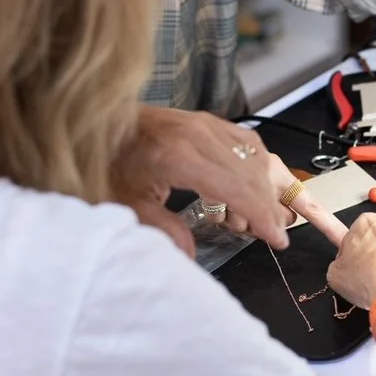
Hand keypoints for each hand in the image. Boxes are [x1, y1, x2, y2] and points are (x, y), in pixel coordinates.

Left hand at [112, 107, 346, 252]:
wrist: (98, 119)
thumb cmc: (109, 162)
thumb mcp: (127, 204)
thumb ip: (162, 229)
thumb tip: (190, 256)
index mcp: (177, 156)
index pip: (236, 189)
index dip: (262, 216)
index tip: (277, 239)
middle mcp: (198, 135)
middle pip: (252, 174)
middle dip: (270, 208)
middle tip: (276, 234)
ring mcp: (206, 124)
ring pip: (256, 157)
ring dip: (267, 188)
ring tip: (263, 216)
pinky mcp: (208, 120)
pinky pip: (248, 142)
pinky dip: (259, 166)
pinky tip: (257, 186)